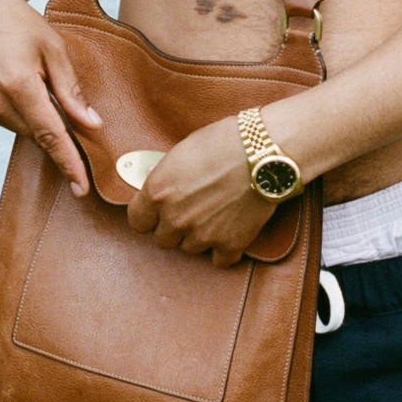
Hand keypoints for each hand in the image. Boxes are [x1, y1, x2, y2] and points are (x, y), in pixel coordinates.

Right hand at [0, 0, 101, 195]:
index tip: (82, 187)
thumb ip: (71, 89)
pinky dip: (26, 115)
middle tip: (86, 140)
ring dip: (43, 122)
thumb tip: (91, 124)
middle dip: (62, 141)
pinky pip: (11, 121)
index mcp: (19, 85)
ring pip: (25, 130)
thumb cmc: (16, 20)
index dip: (69, 162)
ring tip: (48, 91)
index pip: (50, 134)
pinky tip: (30, 93)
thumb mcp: (53, 47)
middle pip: (39, 135)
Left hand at [126, 117, 272, 267]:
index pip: (137, 221)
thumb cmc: (224, 141)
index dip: (148, 216)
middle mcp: (175, 218)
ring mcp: (202, 235)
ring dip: (199, 237)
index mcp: (158, 191)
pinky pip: (219, 260)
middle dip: (174, 228)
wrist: (264, 152)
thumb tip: (153, 181)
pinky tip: (231, 230)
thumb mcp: (183, 150)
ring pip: (190, 249)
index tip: (158, 212)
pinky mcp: (229, 244)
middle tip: (192, 211)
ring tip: (215, 214)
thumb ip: (165, 173)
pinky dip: (224, 249)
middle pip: (163, 240)